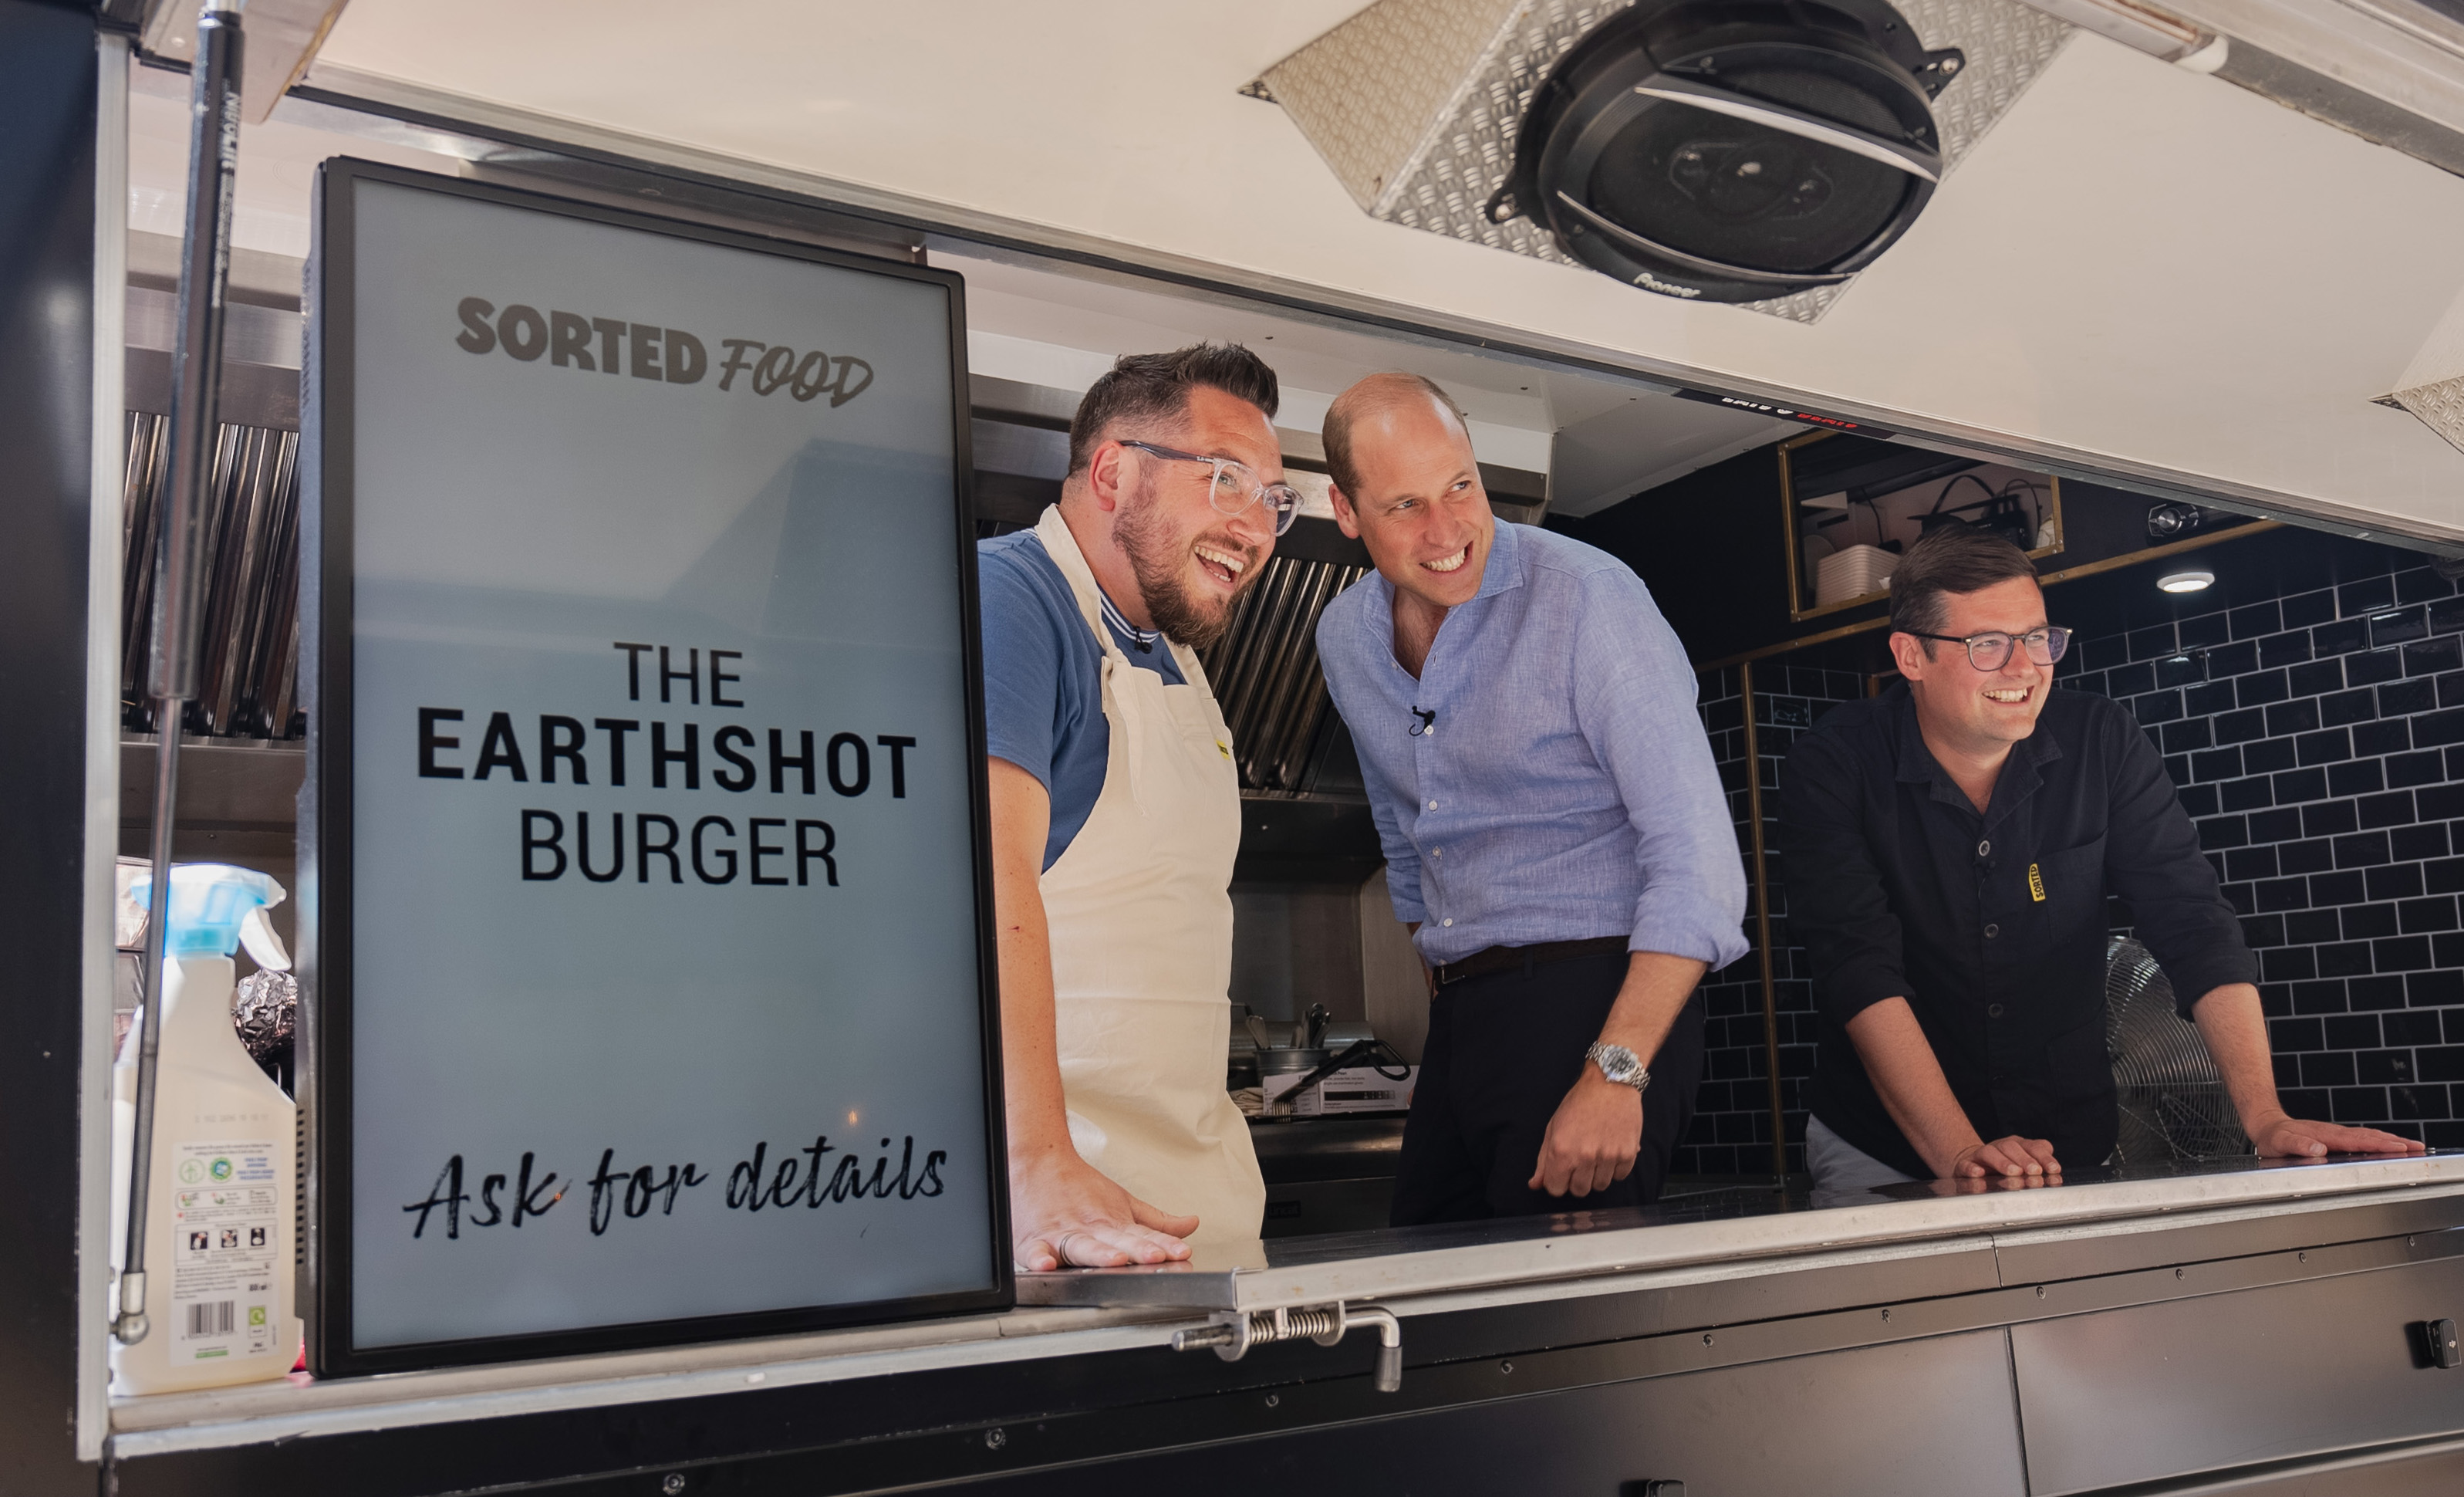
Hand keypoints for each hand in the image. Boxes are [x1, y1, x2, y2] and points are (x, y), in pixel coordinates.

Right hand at [1009, 1151, 1197, 1271]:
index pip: (1142, 1236)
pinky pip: (1035, 1252)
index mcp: (1112, 1223)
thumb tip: (1191, 1225)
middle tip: (1155, 1257)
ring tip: (1116, 1259)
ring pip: (1082, 1247)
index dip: (1163, 1245)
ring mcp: (1063, 1235)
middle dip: (1137, 1250)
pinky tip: (1046, 1265)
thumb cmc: (1078, 1187)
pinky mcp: (1034, 1242)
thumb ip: (1157, 1222)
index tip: (1181, 1253)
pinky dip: (1039, 1259)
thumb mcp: (1123, 1202)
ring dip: (1099, 1254)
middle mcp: (1090, 1229)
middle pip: (1116, 1242)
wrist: (1037, 1162)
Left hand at [1527, 1072, 1642, 1197]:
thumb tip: (1535, 1185)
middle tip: (1581, 1161)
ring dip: (1597, 1175)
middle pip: (1579, 1191)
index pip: (1556, 1189)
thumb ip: (1544, 1160)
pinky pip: (1619, 1177)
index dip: (1558, 1181)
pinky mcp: (1627, 1154)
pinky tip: (1611, 1151)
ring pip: (1600, 1186)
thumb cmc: (1580, 1102)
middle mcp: (1585, 1156)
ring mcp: (1608, 1156)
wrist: (1610, 1083)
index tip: (1562, 1172)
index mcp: (1562, 1150)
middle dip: (1577, 1180)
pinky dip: (1615, 1168)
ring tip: (1597, 1153)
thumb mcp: (1553, 1128)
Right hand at [1946, 1135, 2060, 1179]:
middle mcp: (2000, 1147)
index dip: (2044, 1157)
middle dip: (2024, 1159)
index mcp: (2017, 1145)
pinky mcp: (1965, 1164)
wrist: (1971, 1163)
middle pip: (2011, 1147)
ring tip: (2013, 1172)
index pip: (2033, 1146)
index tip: (2054, 1169)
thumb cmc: (2004, 1165)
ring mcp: (1981, 1154)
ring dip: (2002, 1162)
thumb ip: (2039, 1163)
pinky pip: (1967, 1164)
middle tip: (2034, 1171)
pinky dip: (1972, 1168)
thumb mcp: (2024, 1162)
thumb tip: (2055, 1171)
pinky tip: (1979, 1173)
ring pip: (1990, 1153)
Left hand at [2247, 1111, 2425, 1159]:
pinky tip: (2389, 1145)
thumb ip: (2298, 1145)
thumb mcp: (2280, 1143)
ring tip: (2414, 1146)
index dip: (2380, 1145)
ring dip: (2391, 1140)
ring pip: (2369, 1135)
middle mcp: (2334, 1133)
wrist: (2267, 1124)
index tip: (2400, 1148)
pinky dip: (2379, 1140)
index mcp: (2325, 1136)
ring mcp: (2337, 1134)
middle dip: (2395, 1142)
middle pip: (2370, 1136)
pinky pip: (2362, 1138)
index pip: (2358, 1141)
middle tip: (2419, 1147)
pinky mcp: (2336, 1137)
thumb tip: (2318, 1149)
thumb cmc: (2273, 1136)